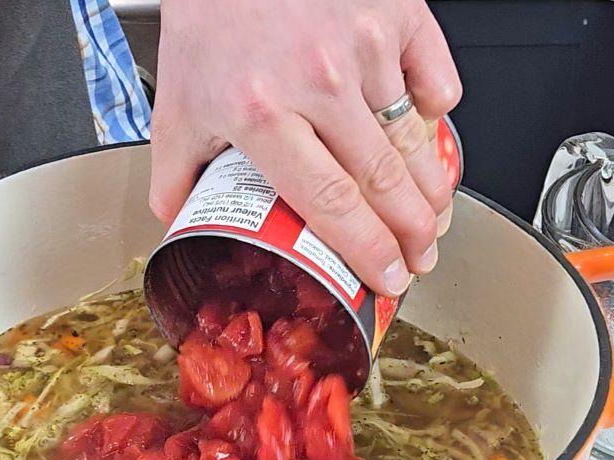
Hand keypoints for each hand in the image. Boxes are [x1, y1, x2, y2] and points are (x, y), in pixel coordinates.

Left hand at [149, 0, 461, 296]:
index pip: (330, 204)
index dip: (368, 252)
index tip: (387, 279)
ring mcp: (362, 44)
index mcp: (260, 113)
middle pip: (385, 182)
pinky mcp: (394, 12)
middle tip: (420, 259)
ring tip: (431, 216)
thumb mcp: (176, 107)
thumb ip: (176, 178)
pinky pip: (437, 78)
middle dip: (413, 235)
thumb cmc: (208, 19)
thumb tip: (184, 229)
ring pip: (415, 138)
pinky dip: (437, 110)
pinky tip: (423, 131)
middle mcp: (316, 79)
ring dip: (432, 187)